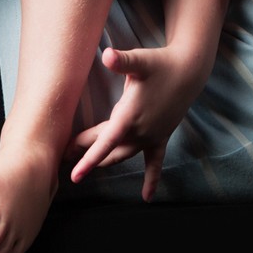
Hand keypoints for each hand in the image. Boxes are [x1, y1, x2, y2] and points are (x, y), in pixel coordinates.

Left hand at [66, 45, 201, 201]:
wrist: (189, 71)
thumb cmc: (161, 64)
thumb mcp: (140, 61)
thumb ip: (122, 61)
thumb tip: (107, 55)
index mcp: (131, 115)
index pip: (106, 141)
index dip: (88, 157)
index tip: (74, 174)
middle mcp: (140, 131)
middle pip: (108, 147)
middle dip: (86, 153)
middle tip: (63, 155)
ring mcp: (151, 136)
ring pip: (124, 155)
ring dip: (105, 161)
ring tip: (86, 167)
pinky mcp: (161, 137)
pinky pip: (155, 163)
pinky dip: (152, 180)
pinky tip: (147, 197)